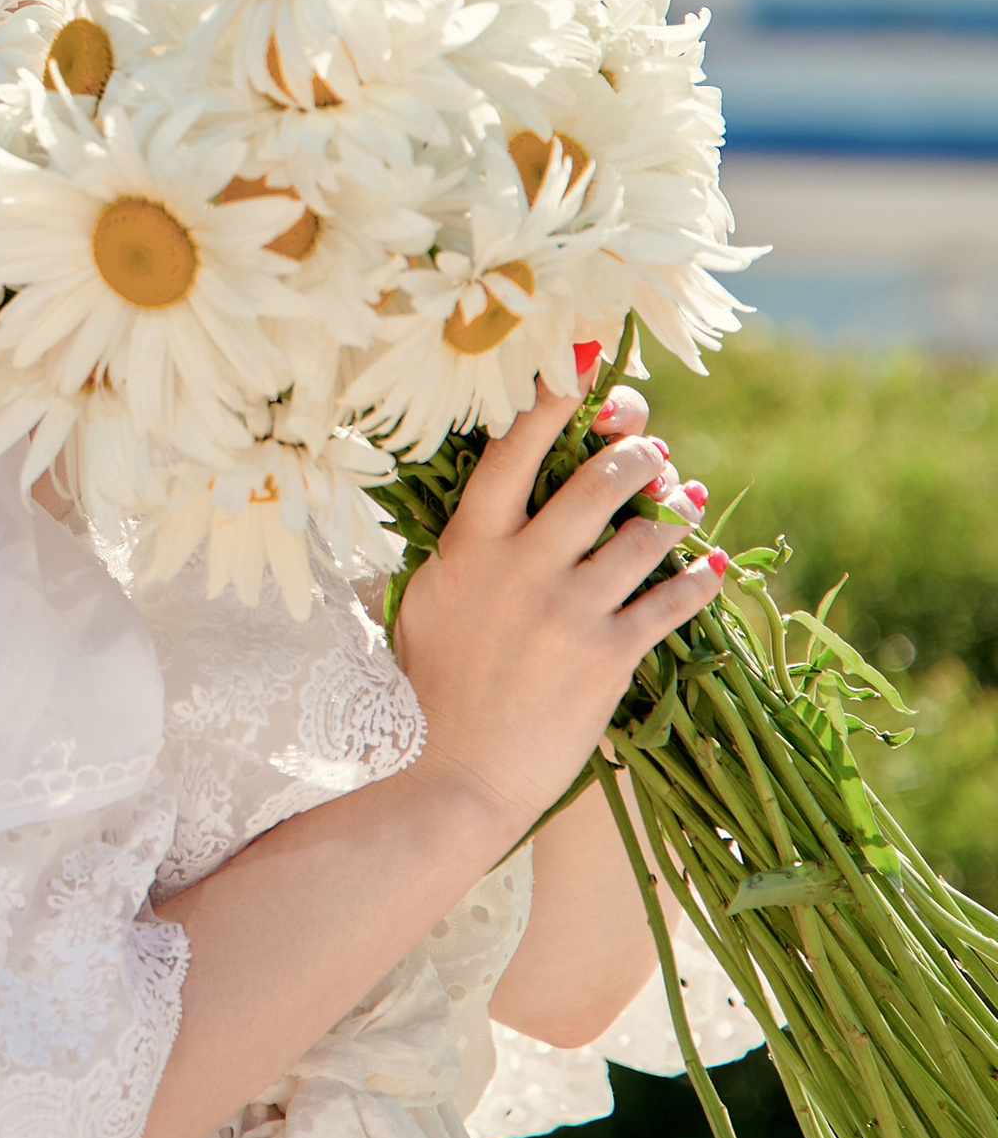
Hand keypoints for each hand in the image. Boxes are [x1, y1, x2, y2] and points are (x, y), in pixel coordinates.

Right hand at [391, 381, 722, 842]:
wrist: (453, 775)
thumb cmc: (429, 688)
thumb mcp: (426, 602)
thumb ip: (459, 550)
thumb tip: (486, 506)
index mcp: (471, 546)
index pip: (515, 449)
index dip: (555, 398)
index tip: (587, 363)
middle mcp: (523, 566)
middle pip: (597, 479)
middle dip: (635, 451)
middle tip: (647, 445)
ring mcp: (569, 611)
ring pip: (644, 534)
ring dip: (673, 510)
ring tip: (686, 498)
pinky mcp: (609, 658)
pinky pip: (671, 601)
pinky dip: (699, 579)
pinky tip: (711, 567)